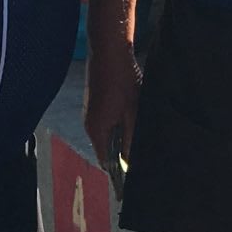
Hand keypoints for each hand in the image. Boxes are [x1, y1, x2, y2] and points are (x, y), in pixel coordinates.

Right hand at [83, 48, 142, 197]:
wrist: (108, 51)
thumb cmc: (122, 80)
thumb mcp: (133, 112)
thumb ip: (131, 138)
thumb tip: (131, 160)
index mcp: (97, 130)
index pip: (106, 162)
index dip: (119, 173)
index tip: (131, 181)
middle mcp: (90, 124)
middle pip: (106, 149)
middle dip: (121, 156)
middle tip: (141, 160)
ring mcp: (91, 113)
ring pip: (107, 135)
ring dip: (120, 140)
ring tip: (138, 139)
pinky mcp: (95, 103)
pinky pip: (106, 123)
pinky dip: (117, 127)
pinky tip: (131, 121)